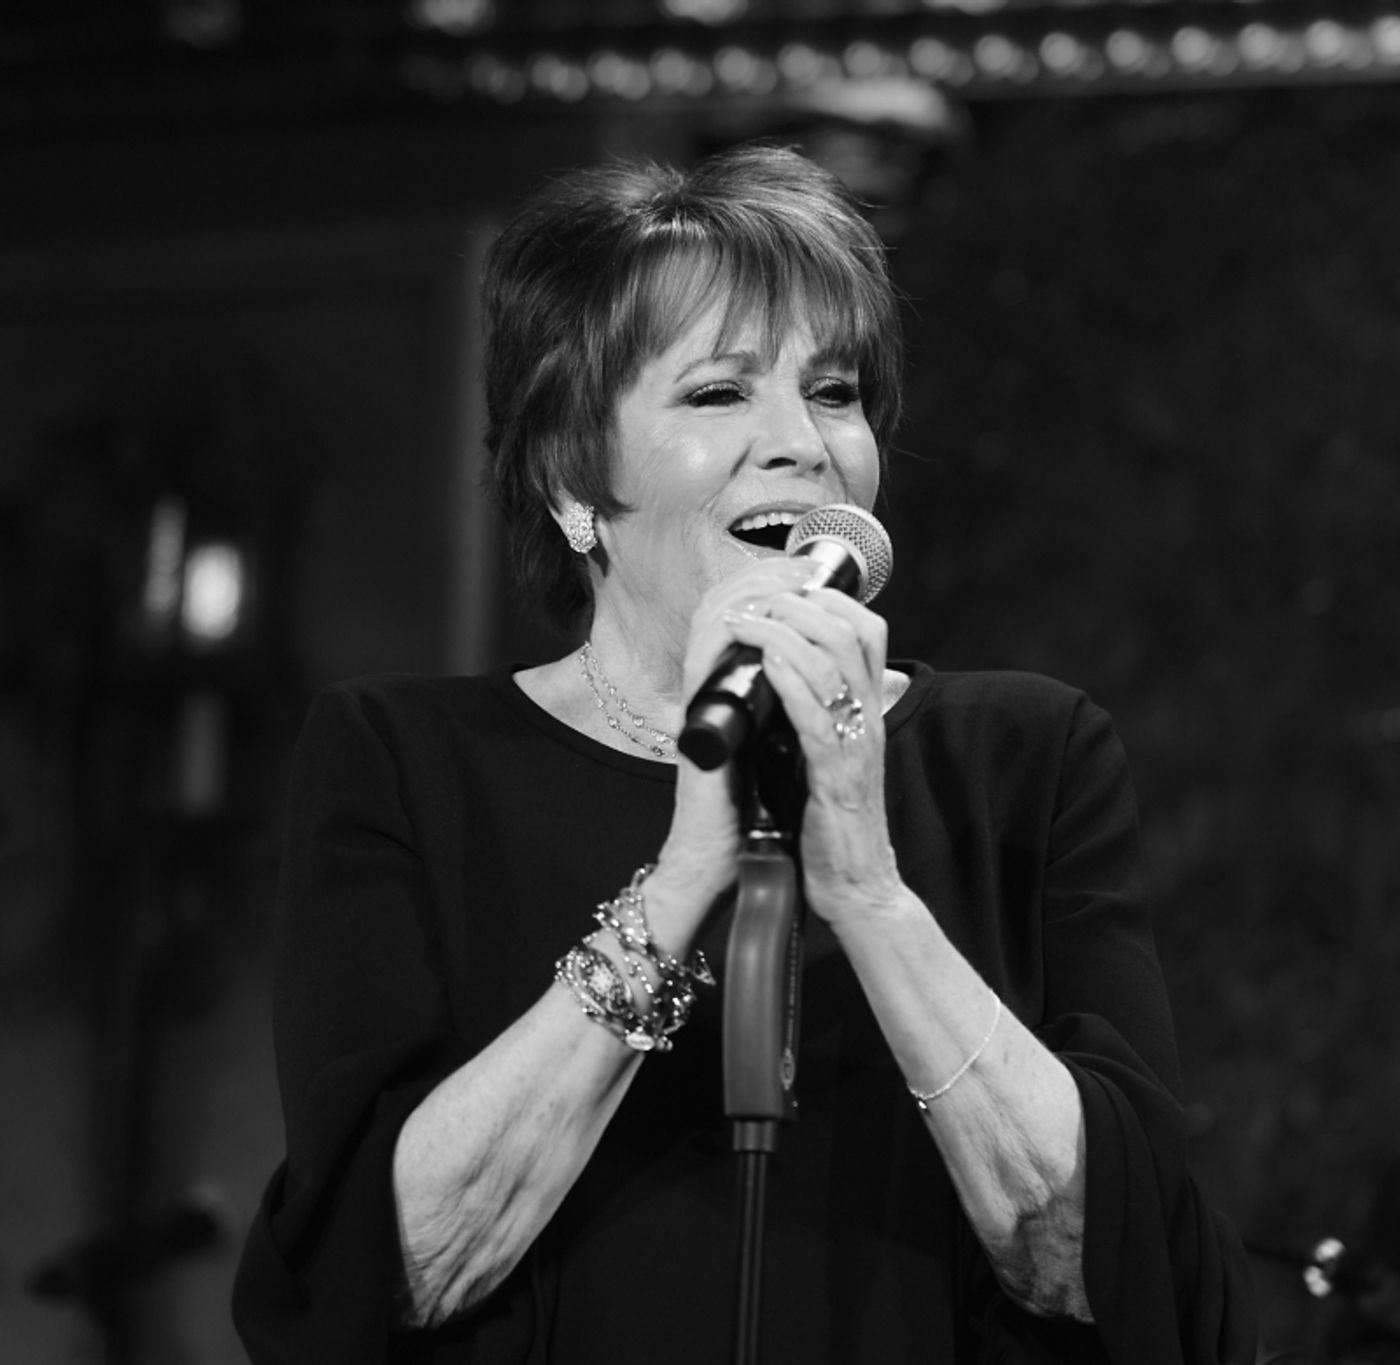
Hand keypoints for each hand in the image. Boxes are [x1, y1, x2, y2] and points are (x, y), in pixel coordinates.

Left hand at [682, 559, 904, 926]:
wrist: (854, 888)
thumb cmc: (832, 822)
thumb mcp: (830, 753)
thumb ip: (817, 713)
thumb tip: (781, 670)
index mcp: (866, 713)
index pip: (868, 632)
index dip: (830, 598)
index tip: (786, 588)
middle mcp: (866, 722)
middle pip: (852, 635)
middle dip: (802, 604)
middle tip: (759, 600)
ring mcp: (854, 749)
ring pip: (833, 668)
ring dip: (786, 634)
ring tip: (749, 621)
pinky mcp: (835, 781)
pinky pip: (817, 720)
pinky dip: (792, 684)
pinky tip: (768, 665)